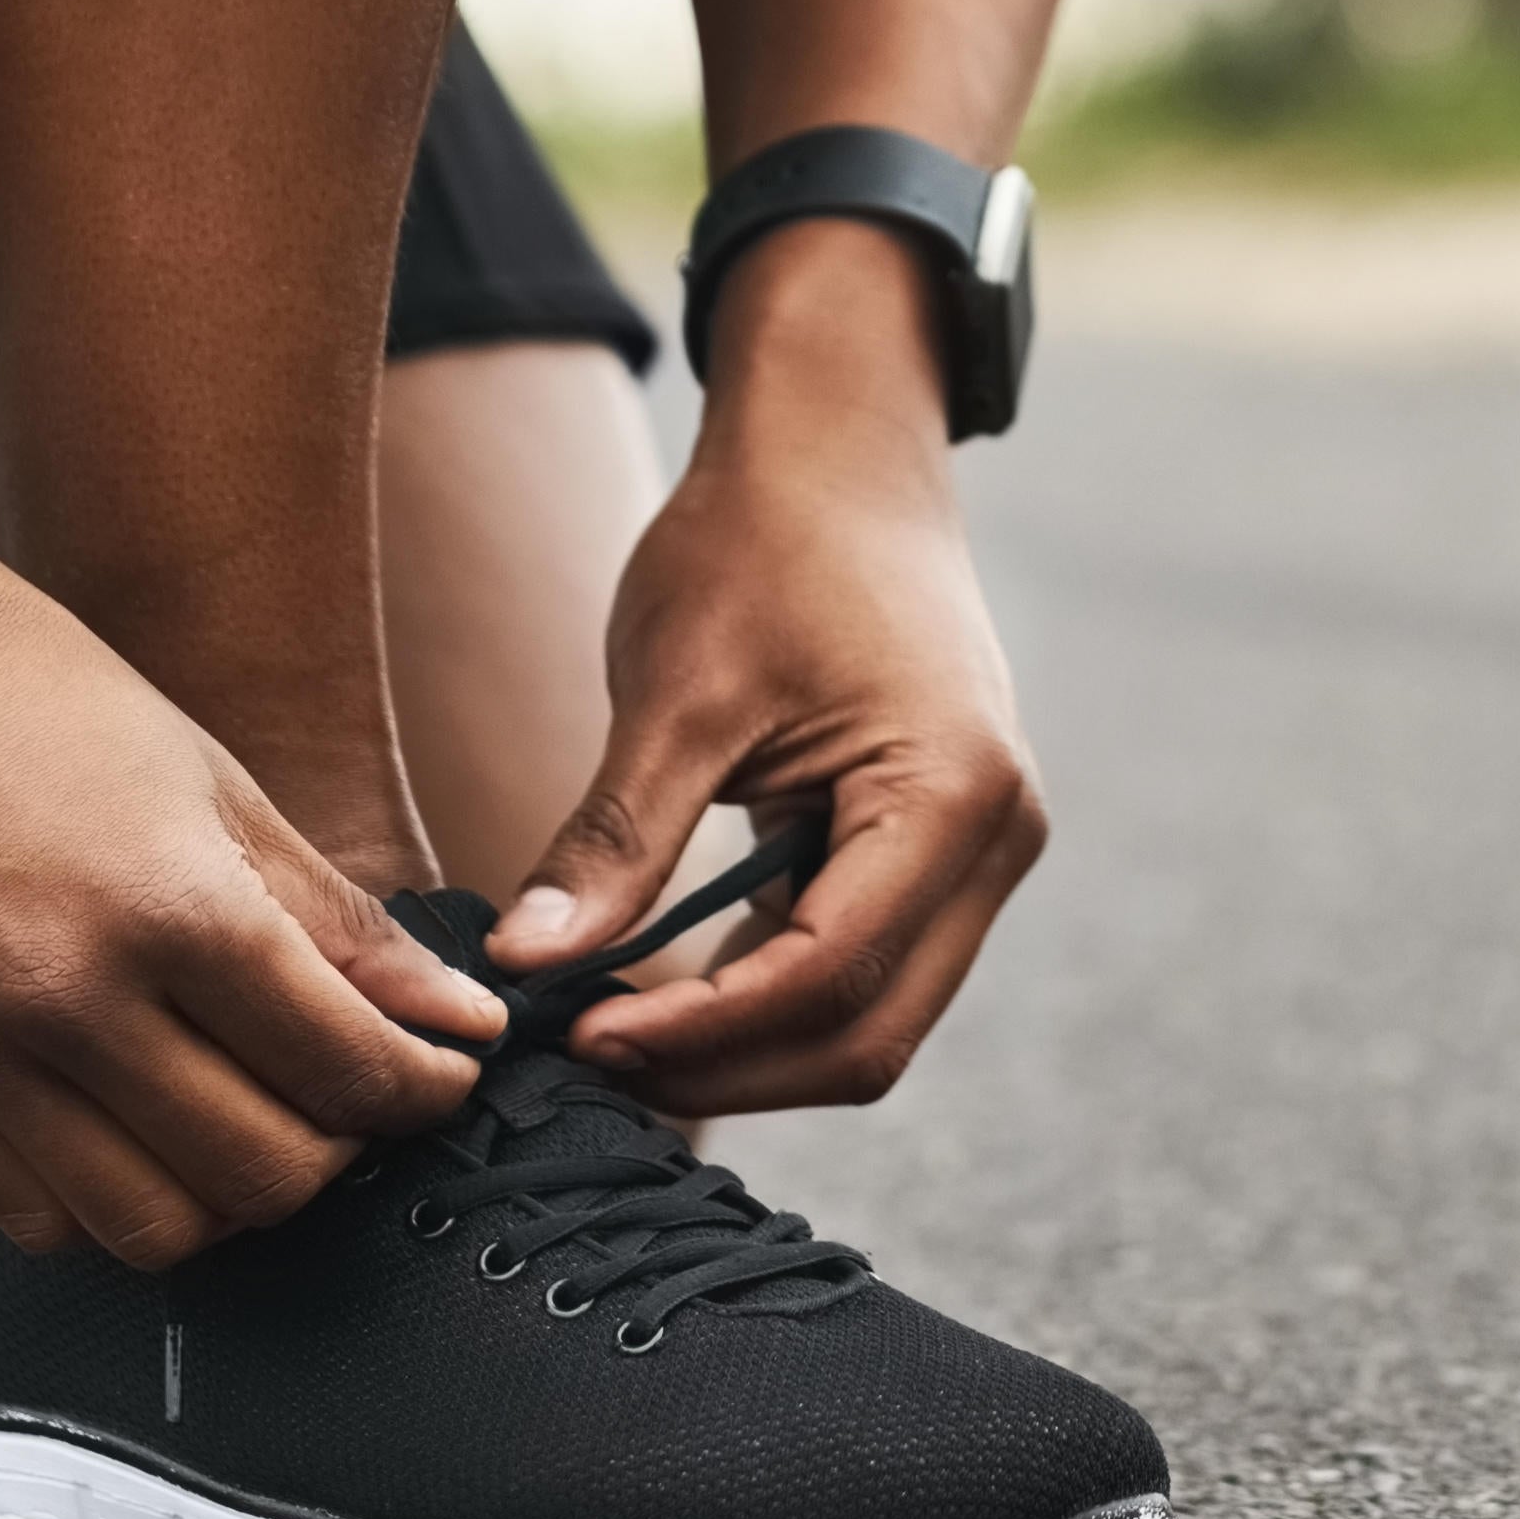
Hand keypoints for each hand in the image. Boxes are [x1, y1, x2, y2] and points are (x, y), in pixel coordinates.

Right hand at [0, 514, 499, 1262]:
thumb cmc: (28, 684)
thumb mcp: (209, 782)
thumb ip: (336, 922)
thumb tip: (461, 1022)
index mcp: (170, 904)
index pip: (344, 1068)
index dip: (423, 1090)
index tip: (445, 1071)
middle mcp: (67, 997)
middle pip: (260, 1175)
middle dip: (341, 1153)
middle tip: (353, 1098)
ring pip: (149, 1227)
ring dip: (227, 1201)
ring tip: (251, 1125)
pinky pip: (33, 1216)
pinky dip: (109, 1206)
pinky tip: (140, 1135)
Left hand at [484, 225, 1049, 1113]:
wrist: (839, 450)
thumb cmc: (762, 540)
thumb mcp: (678, 689)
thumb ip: (617, 841)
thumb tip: (523, 970)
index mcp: (952, 794)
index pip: (826, 973)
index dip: (700, 1030)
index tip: (577, 1037)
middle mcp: (997, 840)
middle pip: (869, 1033)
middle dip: (727, 1069)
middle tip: (585, 1061)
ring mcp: (982, 850)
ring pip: (872, 1017)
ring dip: (747, 1049)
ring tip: (610, 1034)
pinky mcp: (943, 848)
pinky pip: (864, 965)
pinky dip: (767, 999)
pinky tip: (664, 992)